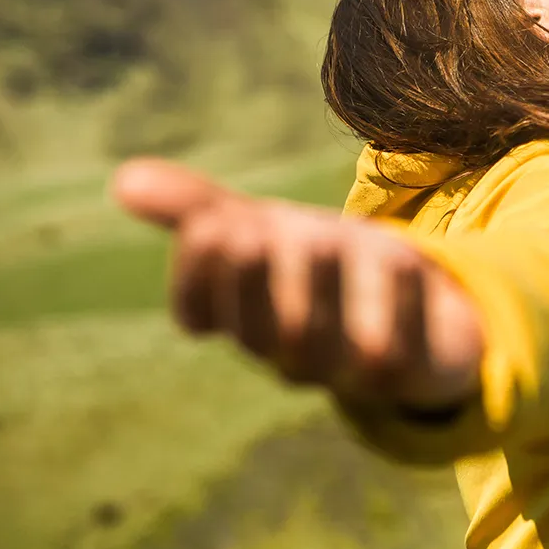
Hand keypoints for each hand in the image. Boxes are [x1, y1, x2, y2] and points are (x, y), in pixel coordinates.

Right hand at [111, 158, 482, 408]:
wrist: (426, 311)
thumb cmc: (324, 268)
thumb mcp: (263, 229)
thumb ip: (199, 209)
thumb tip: (122, 178)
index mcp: (246, 319)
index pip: (199, 311)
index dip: (198, 273)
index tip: (212, 223)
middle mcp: (291, 353)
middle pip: (262, 330)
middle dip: (255, 279)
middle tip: (255, 228)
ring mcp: (351, 370)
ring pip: (326, 346)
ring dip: (323, 289)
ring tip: (323, 237)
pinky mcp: (414, 371)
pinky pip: (400, 352)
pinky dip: (400, 303)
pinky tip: (405, 256)